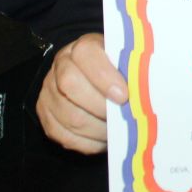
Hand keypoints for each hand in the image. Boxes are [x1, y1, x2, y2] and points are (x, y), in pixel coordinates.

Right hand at [37, 33, 126, 153]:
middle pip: (70, 85)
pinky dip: (89, 142)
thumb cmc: (115, 71)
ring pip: (70, 116)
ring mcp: (49, 93)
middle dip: (100, 105)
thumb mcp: (122, 61)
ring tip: (116, 129)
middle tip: (121, 115)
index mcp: (81, 48)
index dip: (104, 76)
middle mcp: (60, 66)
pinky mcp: (47, 119)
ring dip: (98, 128)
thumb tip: (145, 87)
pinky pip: (66, 137)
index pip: (85, 54)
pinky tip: (103, 137)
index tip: (123, 95)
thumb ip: (130, 69)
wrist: (92, 80)